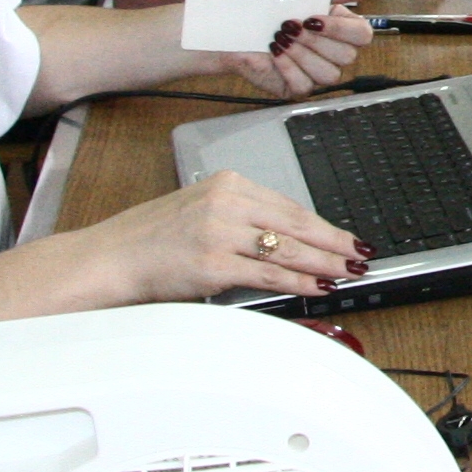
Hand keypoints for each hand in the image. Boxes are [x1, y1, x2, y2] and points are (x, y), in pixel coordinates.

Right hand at [89, 169, 364, 300]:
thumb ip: (239, 218)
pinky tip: (317, 287)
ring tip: (348, 273)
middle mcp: (226, 203)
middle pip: (296, 223)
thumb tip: (287, 241)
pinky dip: (299, 281)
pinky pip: (269, 273)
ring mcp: (220, 233)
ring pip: (288, 249)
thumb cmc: (150, 240)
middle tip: (360, 255)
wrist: (111, 258)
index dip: (323, 224)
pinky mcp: (214, 264)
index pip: (288, 204)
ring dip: (325, 264)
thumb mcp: (198, 210)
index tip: (345, 237)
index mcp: (226, 184)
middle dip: (334, 242)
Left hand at [215, 0, 382, 98]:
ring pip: (329, 75)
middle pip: (347, 57)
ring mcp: (315, 73)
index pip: (363, 36)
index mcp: (339, 29)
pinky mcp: (295, 88)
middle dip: (315, 41)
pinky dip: (288, 69)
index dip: (340, 29)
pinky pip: (305, 87)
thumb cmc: (267, 6)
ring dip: (301, 55)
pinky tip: (274, 56)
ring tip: (279, 40)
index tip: (312, 18)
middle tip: (289, 26)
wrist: (232, 25)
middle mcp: (332, 53)